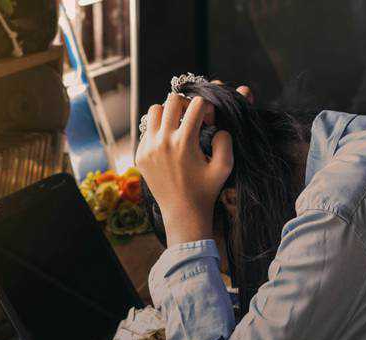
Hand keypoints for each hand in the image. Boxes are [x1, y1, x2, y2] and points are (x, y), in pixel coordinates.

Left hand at [135, 94, 233, 245]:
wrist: (182, 213)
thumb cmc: (206, 190)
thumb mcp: (224, 166)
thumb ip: (225, 141)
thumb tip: (217, 127)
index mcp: (184, 141)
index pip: (197, 104)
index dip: (207, 107)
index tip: (209, 120)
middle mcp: (162, 141)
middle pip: (172, 100)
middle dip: (186, 104)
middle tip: (192, 118)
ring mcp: (148, 148)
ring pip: (154, 110)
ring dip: (168, 113)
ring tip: (178, 127)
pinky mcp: (140, 155)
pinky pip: (147, 130)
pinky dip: (158, 130)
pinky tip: (169, 144)